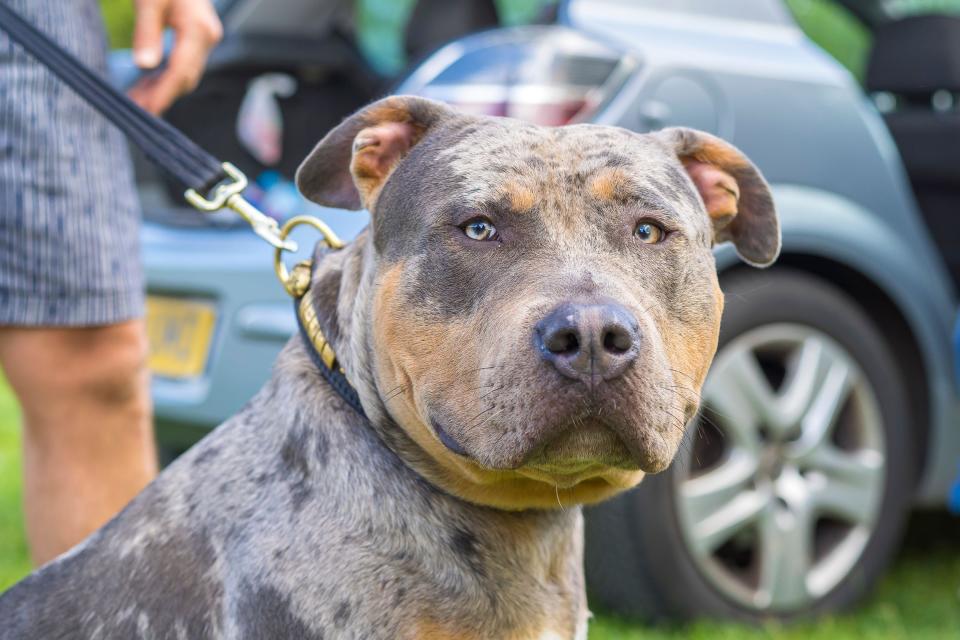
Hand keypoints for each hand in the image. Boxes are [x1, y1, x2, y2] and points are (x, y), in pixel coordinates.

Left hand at [128, 0, 222, 114]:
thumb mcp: (149, 0)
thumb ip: (147, 33)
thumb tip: (144, 66)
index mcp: (198, 30)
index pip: (181, 72)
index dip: (163, 94)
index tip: (146, 111)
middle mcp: (207, 37)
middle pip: (186, 77)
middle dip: (161, 95)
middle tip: (134, 109)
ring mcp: (205, 37)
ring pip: (185, 73)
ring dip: (161, 88)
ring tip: (137, 100)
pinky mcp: (197, 36)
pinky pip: (183, 63)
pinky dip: (165, 75)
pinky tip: (146, 83)